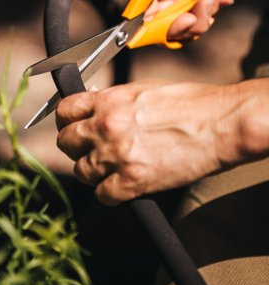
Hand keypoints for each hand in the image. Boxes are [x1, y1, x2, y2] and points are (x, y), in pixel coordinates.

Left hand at [56, 81, 244, 205]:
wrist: (220, 123)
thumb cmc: (189, 103)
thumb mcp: (143, 89)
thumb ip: (112, 100)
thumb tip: (92, 104)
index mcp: (108, 101)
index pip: (64, 111)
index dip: (67, 121)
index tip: (74, 126)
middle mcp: (106, 127)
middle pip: (66, 142)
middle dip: (77, 146)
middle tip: (93, 149)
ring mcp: (117, 156)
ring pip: (81, 172)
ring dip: (94, 172)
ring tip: (113, 168)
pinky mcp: (132, 182)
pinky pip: (102, 195)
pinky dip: (111, 193)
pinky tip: (125, 185)